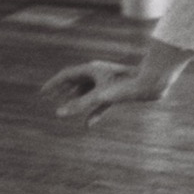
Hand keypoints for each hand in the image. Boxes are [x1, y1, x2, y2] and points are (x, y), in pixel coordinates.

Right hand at [41, 60, 166, 124]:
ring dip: (74, 99)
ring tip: (64, 107)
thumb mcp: (100, 96)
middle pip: (75, 81)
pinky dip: (92, 112)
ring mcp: (107, 82)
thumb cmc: (126, 86)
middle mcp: (97, 73)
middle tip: (48, 97)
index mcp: (91, 69)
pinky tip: (88, 124)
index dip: (53, 84)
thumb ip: (79, 105)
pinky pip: (99, 102)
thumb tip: (59, 113)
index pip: (66, 75)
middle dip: (61, 90)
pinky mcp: (115, 92)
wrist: (150, 83)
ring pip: (86, 91)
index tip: (42, 93)